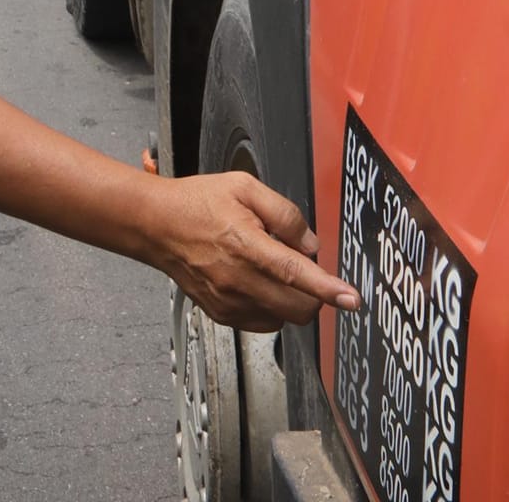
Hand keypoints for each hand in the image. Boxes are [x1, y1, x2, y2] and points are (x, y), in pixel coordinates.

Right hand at [152, 171, 358, 330]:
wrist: (157, 225)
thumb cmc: (197, 202)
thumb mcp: (243, 185)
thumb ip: (283, 211)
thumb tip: (309, 243)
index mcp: (245, 243)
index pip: (295, 273)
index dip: (328, 288)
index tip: (352, 300)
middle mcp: (237, 279)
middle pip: (297, 307)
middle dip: (314, 294)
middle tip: (301, 267)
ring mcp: (229, 302)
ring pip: (284, 318)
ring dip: (291, 299)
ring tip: (267, 267)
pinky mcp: (223, 315)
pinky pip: (264, 322)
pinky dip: (271, 306)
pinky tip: (256, 280)